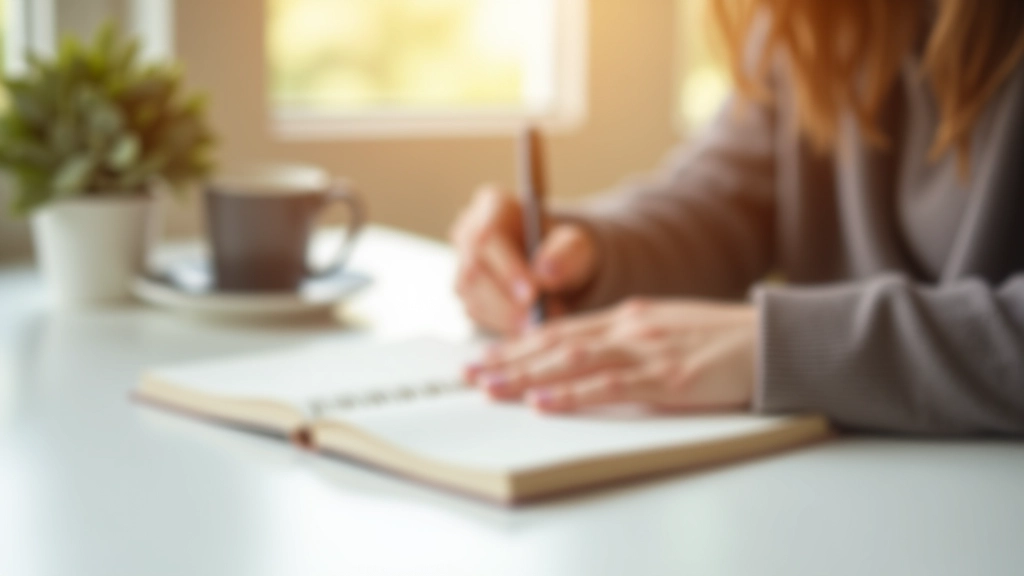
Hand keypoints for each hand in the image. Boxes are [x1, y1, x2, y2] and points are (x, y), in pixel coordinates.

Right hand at [449, 186, 597, 333]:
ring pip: (471, 297)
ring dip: (505, 318)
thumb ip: (567, 254)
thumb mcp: (578, 244)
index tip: (533, 294)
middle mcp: (469, 233)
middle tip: (537, 322)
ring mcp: (463, 264)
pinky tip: (528, 326)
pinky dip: (502, 326)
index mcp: (493, 206)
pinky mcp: (466, 293)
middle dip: (506, 303)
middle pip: (473, 272)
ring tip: (541, 323)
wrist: (559, 266)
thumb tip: (545, 274)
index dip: (507, 268)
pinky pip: (476, 315)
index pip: (488, 237)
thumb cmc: (565, 248)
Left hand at [466, 298, 757, 412]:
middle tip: (470, 374)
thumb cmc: (721, 342)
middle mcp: (630, 328)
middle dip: (508, 360)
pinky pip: (611, 387)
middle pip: (556, 343)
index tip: (486, 356)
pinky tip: (544, 403)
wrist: (774, 340)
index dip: (519, 344)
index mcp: (628, 316)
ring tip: (491, 388)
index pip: (561, 329)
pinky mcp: (669, 379)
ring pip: (573, 361)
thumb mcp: (664, 331)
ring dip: (527, 376)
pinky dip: (573, 396)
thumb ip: (624, 341)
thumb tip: (583, 358)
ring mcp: (648, 351)